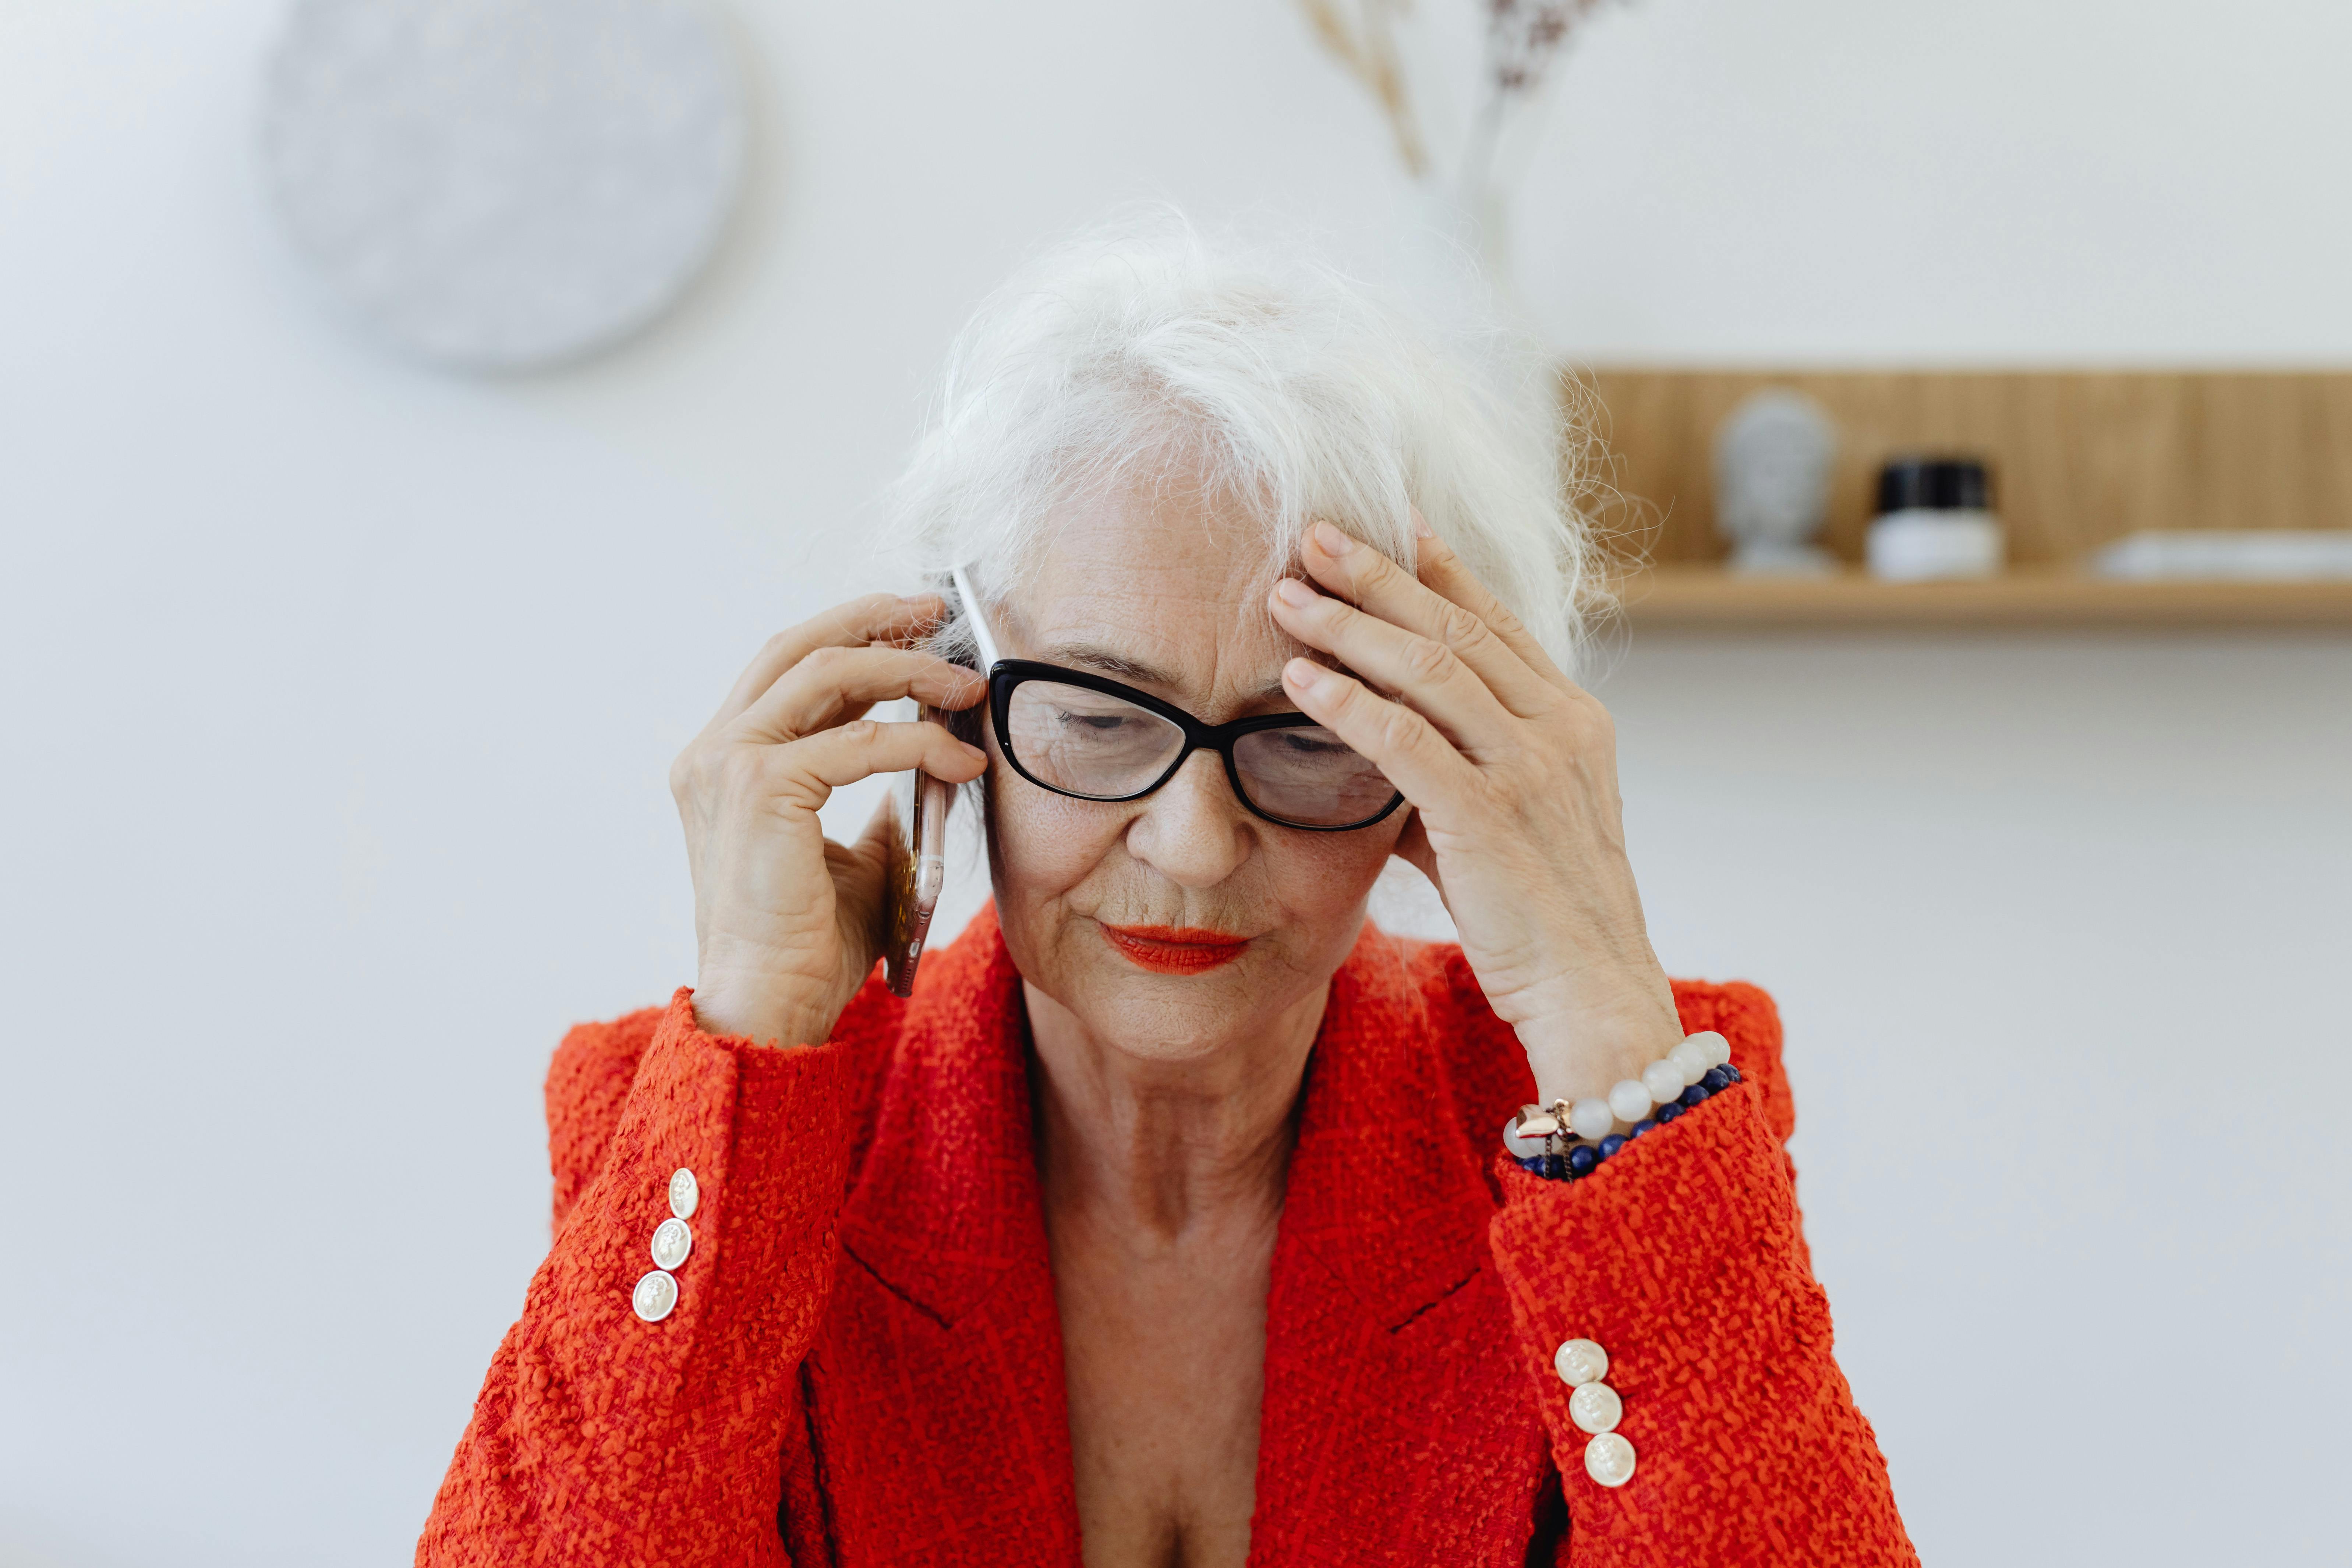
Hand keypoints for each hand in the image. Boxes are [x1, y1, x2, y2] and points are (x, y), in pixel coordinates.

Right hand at [669, 593, 986, 1046]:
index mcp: (724, 763)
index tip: (915, 627)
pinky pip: (860, 742)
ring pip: (828, 673)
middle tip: (938, 614)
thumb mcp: (856, 857)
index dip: (854, 636)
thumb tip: (929, 760)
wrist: (769, 1005)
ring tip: (966, 684)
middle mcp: (714, 753)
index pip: (790, 671)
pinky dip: (919, 742)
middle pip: (798, 648)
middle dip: (873, 620)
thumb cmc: (807, 944)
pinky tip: (961, 758)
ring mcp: (728, 765)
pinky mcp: (759, 788)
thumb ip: (878, 803)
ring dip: (907, 669)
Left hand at [1265, 518, 1682, 1105]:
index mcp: (1572, 720)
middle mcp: (1558, 729)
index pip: (1495, 620)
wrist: (1592, 991)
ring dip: (1348, 627)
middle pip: (1453, 627)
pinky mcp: (1489, 815)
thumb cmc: (1542, 913)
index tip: (1388, 521)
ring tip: (1286, 598)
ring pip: (1427, 669)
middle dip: (1377, 577)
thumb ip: (1451, 772)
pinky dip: (1348, 705)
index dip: (1439, 567)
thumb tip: (1378, 743)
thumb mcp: (1508, 819)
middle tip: (1313, 535)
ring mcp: (1529, 769)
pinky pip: (1406, 742)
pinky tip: (1300, 681)